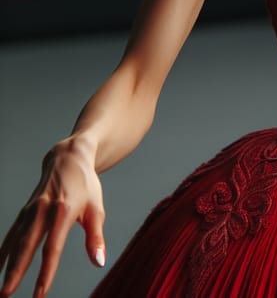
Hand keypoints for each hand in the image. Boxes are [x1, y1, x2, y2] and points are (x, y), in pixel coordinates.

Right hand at [0, 138, 105, 297]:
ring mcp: (31, 210)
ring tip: (1, 290)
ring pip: (17, 242)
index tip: (39, 295)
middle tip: (6, 296)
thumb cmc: (86, 185)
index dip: (46, 273)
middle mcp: (44, 210)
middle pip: (28, 246)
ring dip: (7, 266)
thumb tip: (99, 262)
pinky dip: (3, 252)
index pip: (53, 248)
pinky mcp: (25, 210)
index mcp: (64, 211)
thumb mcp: (97, 208)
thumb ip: (96, 237)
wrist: (69, 158)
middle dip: (16, 272)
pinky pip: (12, 234)